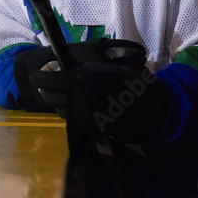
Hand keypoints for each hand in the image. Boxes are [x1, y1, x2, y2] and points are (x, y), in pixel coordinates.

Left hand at [29, 61, 171, 143]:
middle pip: (60, 95)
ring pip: (63, 108)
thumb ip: (97, 68)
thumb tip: (71, 66)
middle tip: (38, 78)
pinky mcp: (94, 131)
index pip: (65, 79)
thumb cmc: (144, 87)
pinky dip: (63, 109)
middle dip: (46, 86)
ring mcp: (92, 120)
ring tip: (45, 88)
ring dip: (52, 98)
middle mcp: (93, 104)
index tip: (38, 69)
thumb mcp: (123, 69)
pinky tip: (61, 102)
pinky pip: (72, 118)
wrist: (159, 115)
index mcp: (100, 85)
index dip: (48, 75)